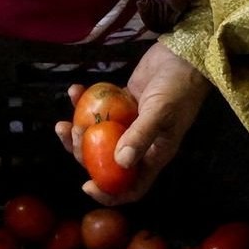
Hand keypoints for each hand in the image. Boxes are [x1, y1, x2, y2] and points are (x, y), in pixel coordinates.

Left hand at [55, 42, 211, 203]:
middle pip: (106, 162)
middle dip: (84, 154)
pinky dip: (83, 102)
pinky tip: (75, 90)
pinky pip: (98, 110)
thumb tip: (119, 162)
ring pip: (98, 137)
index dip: (110, 193)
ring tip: (65, 122)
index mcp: (153, 155)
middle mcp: (140, 143)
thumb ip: (141, 136)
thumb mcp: (161, 112)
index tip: (87, 186)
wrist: (183, 55)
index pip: (132, 186)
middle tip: (73, 134)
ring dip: (78, 132)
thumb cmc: (178, 87)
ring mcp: (129, 124)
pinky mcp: (122, 104)